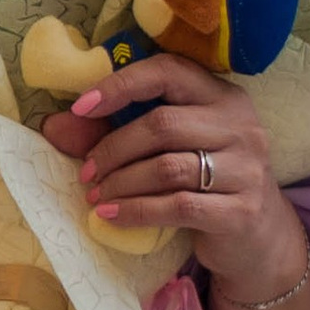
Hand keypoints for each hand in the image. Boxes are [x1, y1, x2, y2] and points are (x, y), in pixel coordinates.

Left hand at [41, 49, 309, 303]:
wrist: (256, 238)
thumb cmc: (203, 183)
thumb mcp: (166, 151)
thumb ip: (113, 132)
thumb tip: (53, 126)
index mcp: (223, 97)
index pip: (168, 72)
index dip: (120, 85)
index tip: (80, 107)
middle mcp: (242, 126)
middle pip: (162, 124)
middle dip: (113, 148)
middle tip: (86, 172)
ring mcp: (247, 169)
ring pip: (167, 168)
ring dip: (120, 183)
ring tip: (95, 197)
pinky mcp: (242, 210)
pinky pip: (178, 206)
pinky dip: (136, 211)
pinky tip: (110, 217)